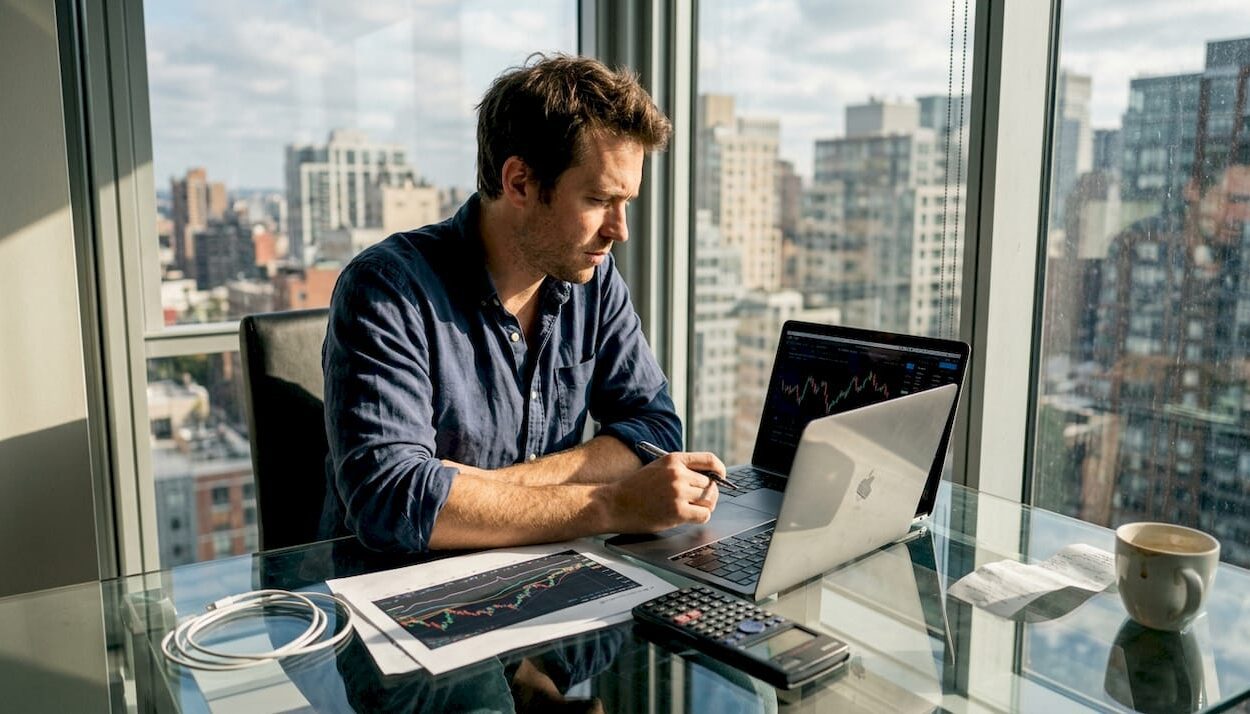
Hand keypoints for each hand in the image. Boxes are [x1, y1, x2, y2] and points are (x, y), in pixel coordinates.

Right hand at [603, 452, 726, 532]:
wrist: (613, 504)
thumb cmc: (634, 489)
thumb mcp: (657, 469)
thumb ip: (680, 470)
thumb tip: (708, 480)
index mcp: (673, 459)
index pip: (709, 460)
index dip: (720, 470)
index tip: (721, 478)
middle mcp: (678, 474)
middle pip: (711, 484)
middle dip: (709, 494)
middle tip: (700, 502)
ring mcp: (678, 492)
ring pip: (709, 500)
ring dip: (705, 507)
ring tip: (693, 510)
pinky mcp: (677, 511)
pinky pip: (703, 515)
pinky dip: (701, 518)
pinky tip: (690, 518)